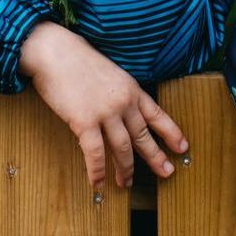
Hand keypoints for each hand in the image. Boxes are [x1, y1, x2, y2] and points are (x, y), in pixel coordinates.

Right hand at [19, 22, 185, 187]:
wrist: (54, 51)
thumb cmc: (76, 59)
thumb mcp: (109, 73)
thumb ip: (118, 94)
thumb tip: (121, 115)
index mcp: (131, 89)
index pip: (157, 114)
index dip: (171, 133)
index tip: (182, 148)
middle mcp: (123, 102)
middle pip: (143, 136)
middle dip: (155, 157)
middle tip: (166, 173)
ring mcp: (105, 113)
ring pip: (123, 149)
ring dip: (126, 170)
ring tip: (126, 183)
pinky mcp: (84, 122)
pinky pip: (95, 154)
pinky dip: (97, 172)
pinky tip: (97, 183)